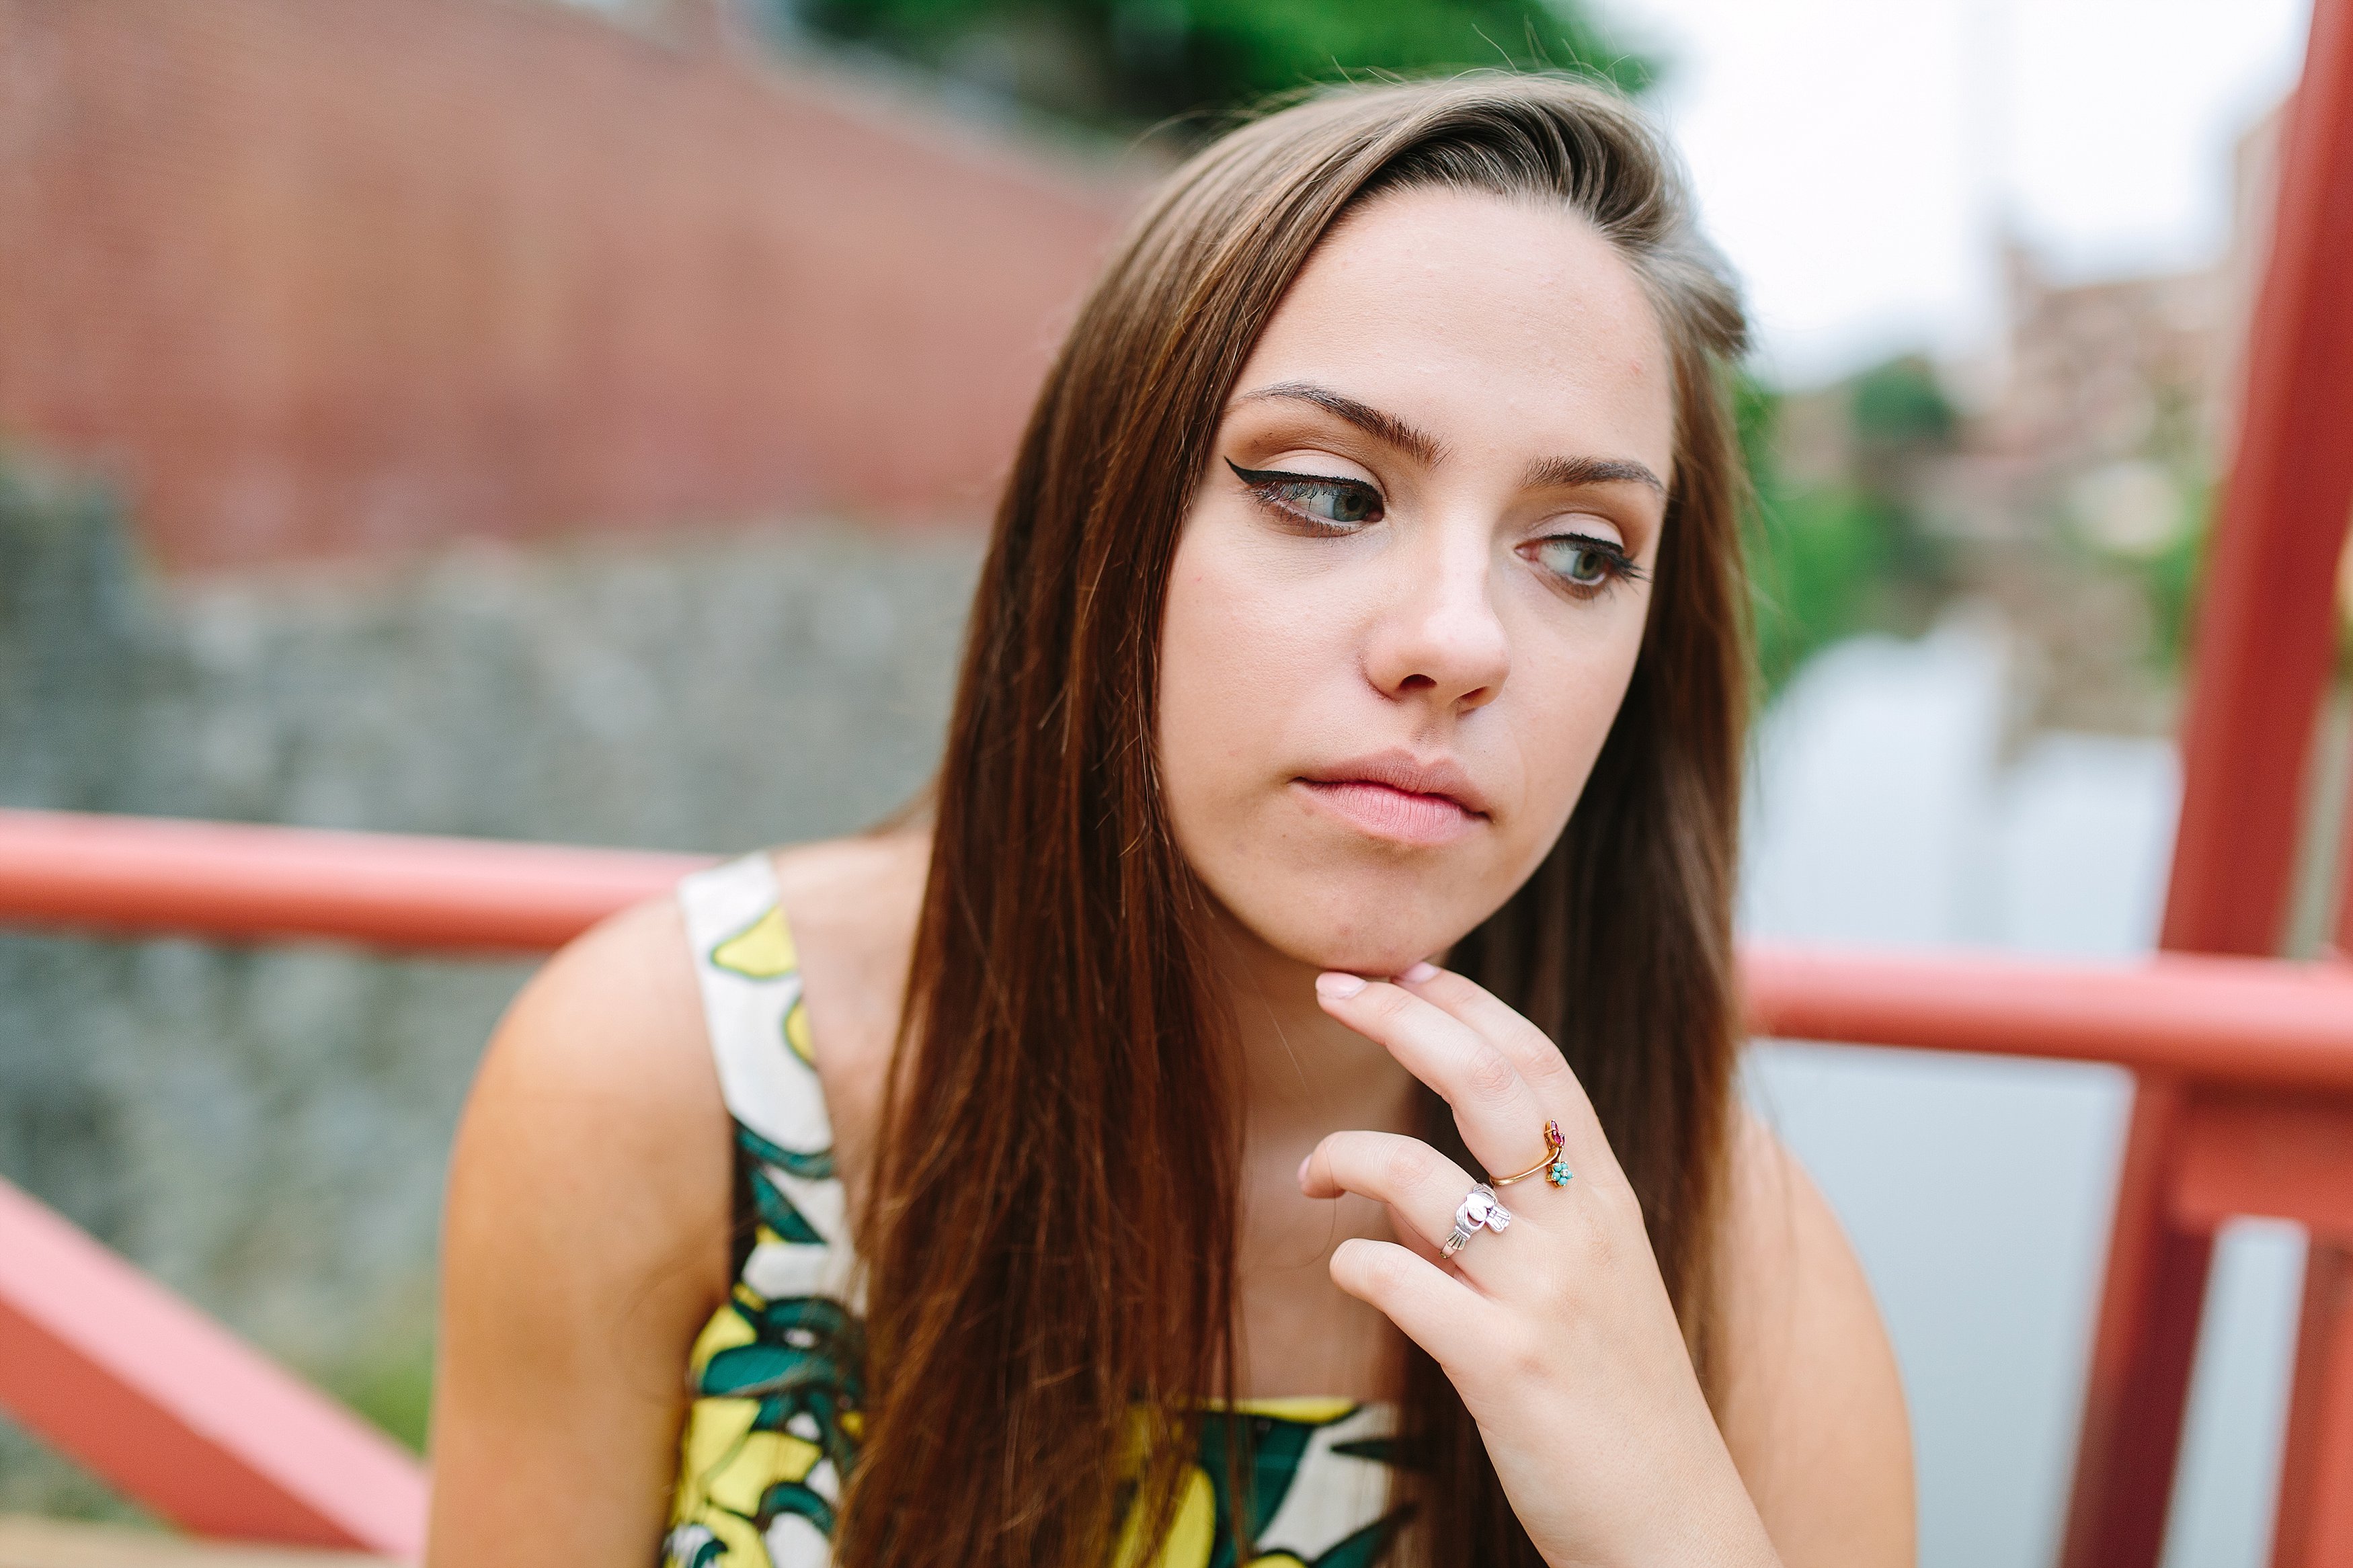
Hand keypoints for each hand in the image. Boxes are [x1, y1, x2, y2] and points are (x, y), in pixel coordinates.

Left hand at [1301, 963, 1781, 1567]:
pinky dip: (1353, 1263)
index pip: (1538, 1063)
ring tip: (1312, 1178)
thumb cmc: (1619, 1407)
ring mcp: (1544, 1295)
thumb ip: (1512, 1226)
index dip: (1466, 1004)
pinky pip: (1394, 1279)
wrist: (1673, 1532)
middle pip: (1484, 1081)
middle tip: (1333, 987)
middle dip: (1399, 1018)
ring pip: (1418, 1174)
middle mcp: (1582, 1230)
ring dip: (1344, 1157)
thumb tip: (1405, 1189)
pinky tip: (1349, 1271)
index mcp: (1607, 1201)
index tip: (1404, 970)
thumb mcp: (1587, 1293)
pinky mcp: (1503, 1365)